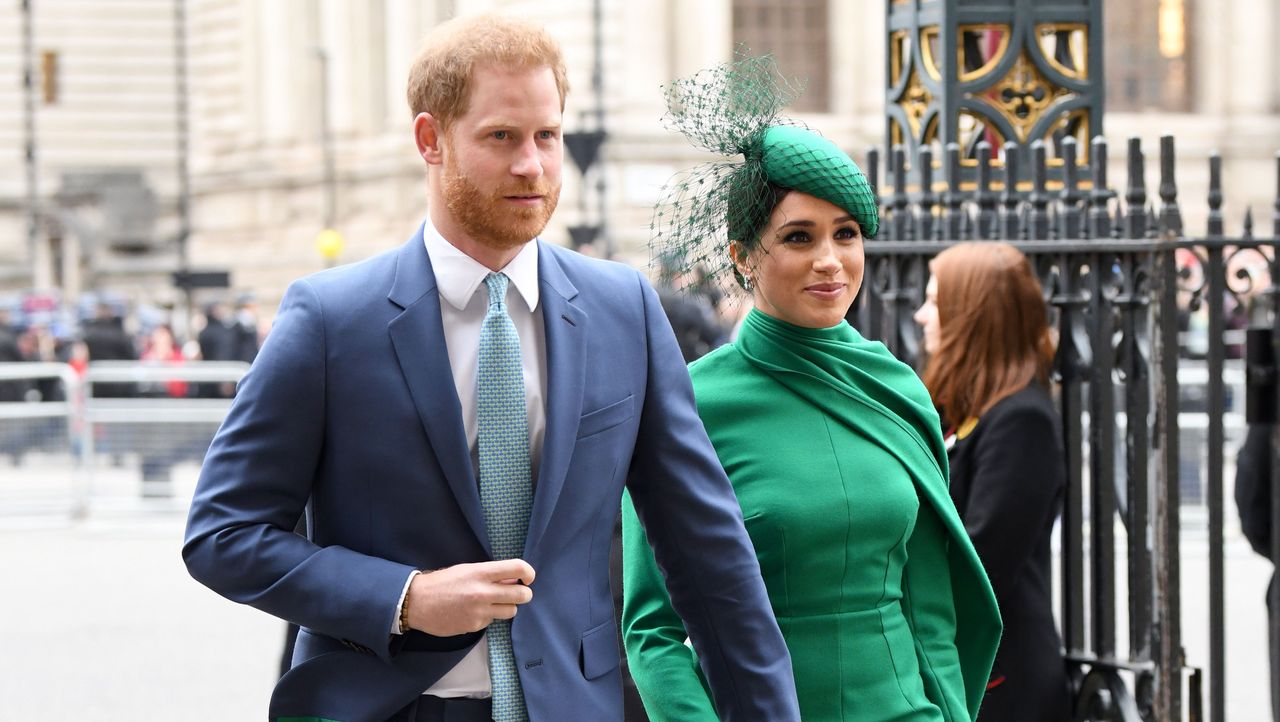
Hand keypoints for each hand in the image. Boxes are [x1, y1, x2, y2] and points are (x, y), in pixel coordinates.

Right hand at [403, 559, 535, 636]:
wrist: (416, 602)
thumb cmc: (442, 582)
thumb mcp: (467, 570)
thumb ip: (491, 574)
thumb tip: (514, 578)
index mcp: (481, 572)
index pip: (518, 568)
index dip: (529, 573)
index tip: (527, 578)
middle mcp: (483, 592)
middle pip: (523, 595)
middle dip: (523, 593)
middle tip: (516, 592)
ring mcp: (479, 611)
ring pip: (512, 611)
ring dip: (507, 607)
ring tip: (493, 603)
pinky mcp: (474, 626)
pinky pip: (492, 621)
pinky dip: (487, 617)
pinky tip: (472, 612)